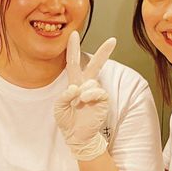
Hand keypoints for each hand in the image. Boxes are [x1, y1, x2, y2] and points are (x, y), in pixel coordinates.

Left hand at [53, 31, 116, 160]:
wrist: (76, 136)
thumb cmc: (67, 120)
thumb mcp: (59, 107)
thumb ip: (64, 96)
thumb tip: (76, 88)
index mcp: (75, 83)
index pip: (73, 63)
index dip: (73, 49)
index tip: (73, 34)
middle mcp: (86, 85)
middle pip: (95, 65)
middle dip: (104, 53)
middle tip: (112, 40)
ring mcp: (95, 93)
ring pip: (91, 82)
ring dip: (82, 92)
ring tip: (78, 103)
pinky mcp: (102, 102)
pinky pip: (98, 92)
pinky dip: (90, 95)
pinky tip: (84, 101)